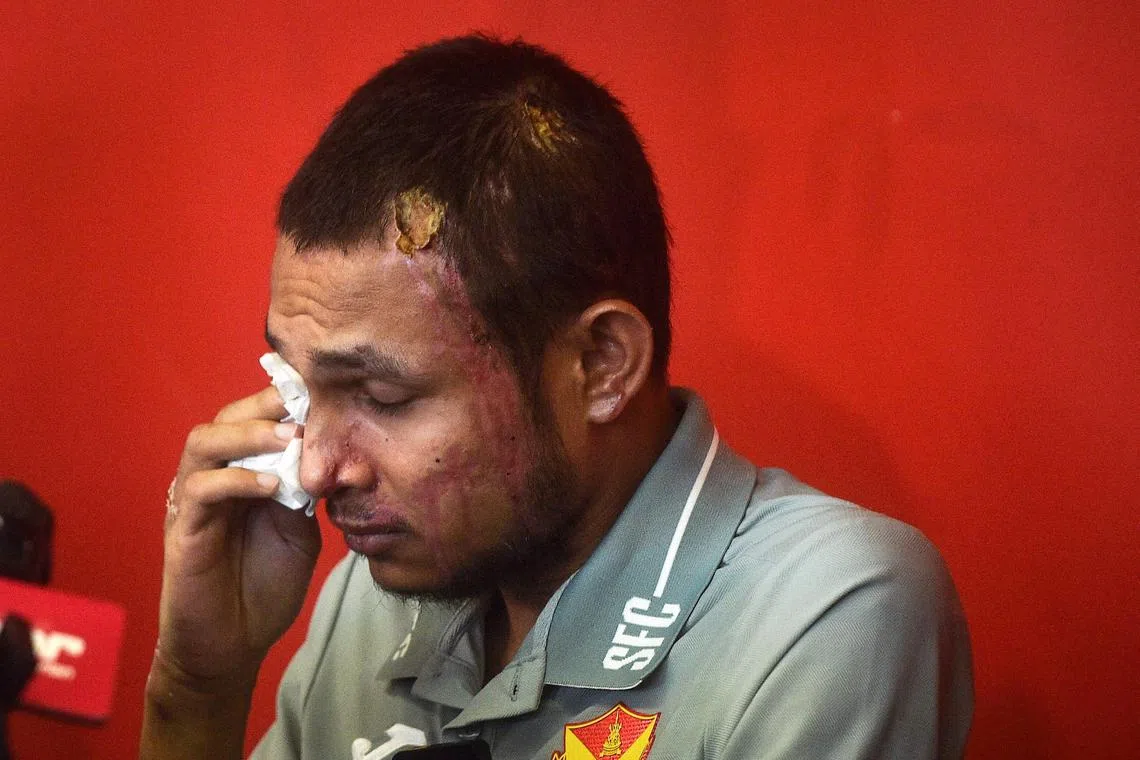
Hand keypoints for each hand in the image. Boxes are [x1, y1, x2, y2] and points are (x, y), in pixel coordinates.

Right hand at [156, 386, 320, 689]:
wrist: (233, 644)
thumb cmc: (265, 586)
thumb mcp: (299, 530)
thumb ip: (307, 492)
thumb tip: (330, 454)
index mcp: (242, 472)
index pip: (253, 419)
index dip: (282, 400)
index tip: (320, 390)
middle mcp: (214, 477)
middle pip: (226, 417)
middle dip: (266, 405)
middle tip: (306, 407)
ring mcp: (193, 501)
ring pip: (204, 441)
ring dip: (250, 434)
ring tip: (290, 439)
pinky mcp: (183, 529)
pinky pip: (201, 488)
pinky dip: (238, 479)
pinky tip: (273, 486)